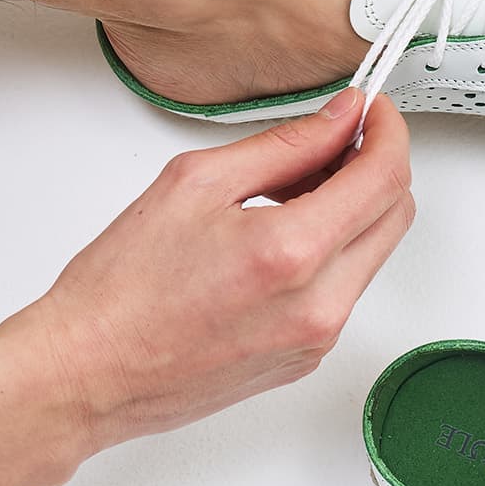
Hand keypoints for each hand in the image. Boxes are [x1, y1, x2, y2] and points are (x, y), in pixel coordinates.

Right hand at [14, 87, 413, 451]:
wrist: (89, 373)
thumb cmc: (121, 290)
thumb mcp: (196, 183)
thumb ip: (284, 146)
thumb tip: (338, 120)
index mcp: (293, 253)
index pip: (385, 177)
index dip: (388, 131)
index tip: (372, 111)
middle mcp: (320, 304)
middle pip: (396, 215)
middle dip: (374, 166)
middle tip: (328, 143)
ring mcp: (317, 338)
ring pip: (373, 251)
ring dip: (350, 209)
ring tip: (286, 192)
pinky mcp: (307, 357)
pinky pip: (346, 288)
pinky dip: (330, 251)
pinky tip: (277, 237)